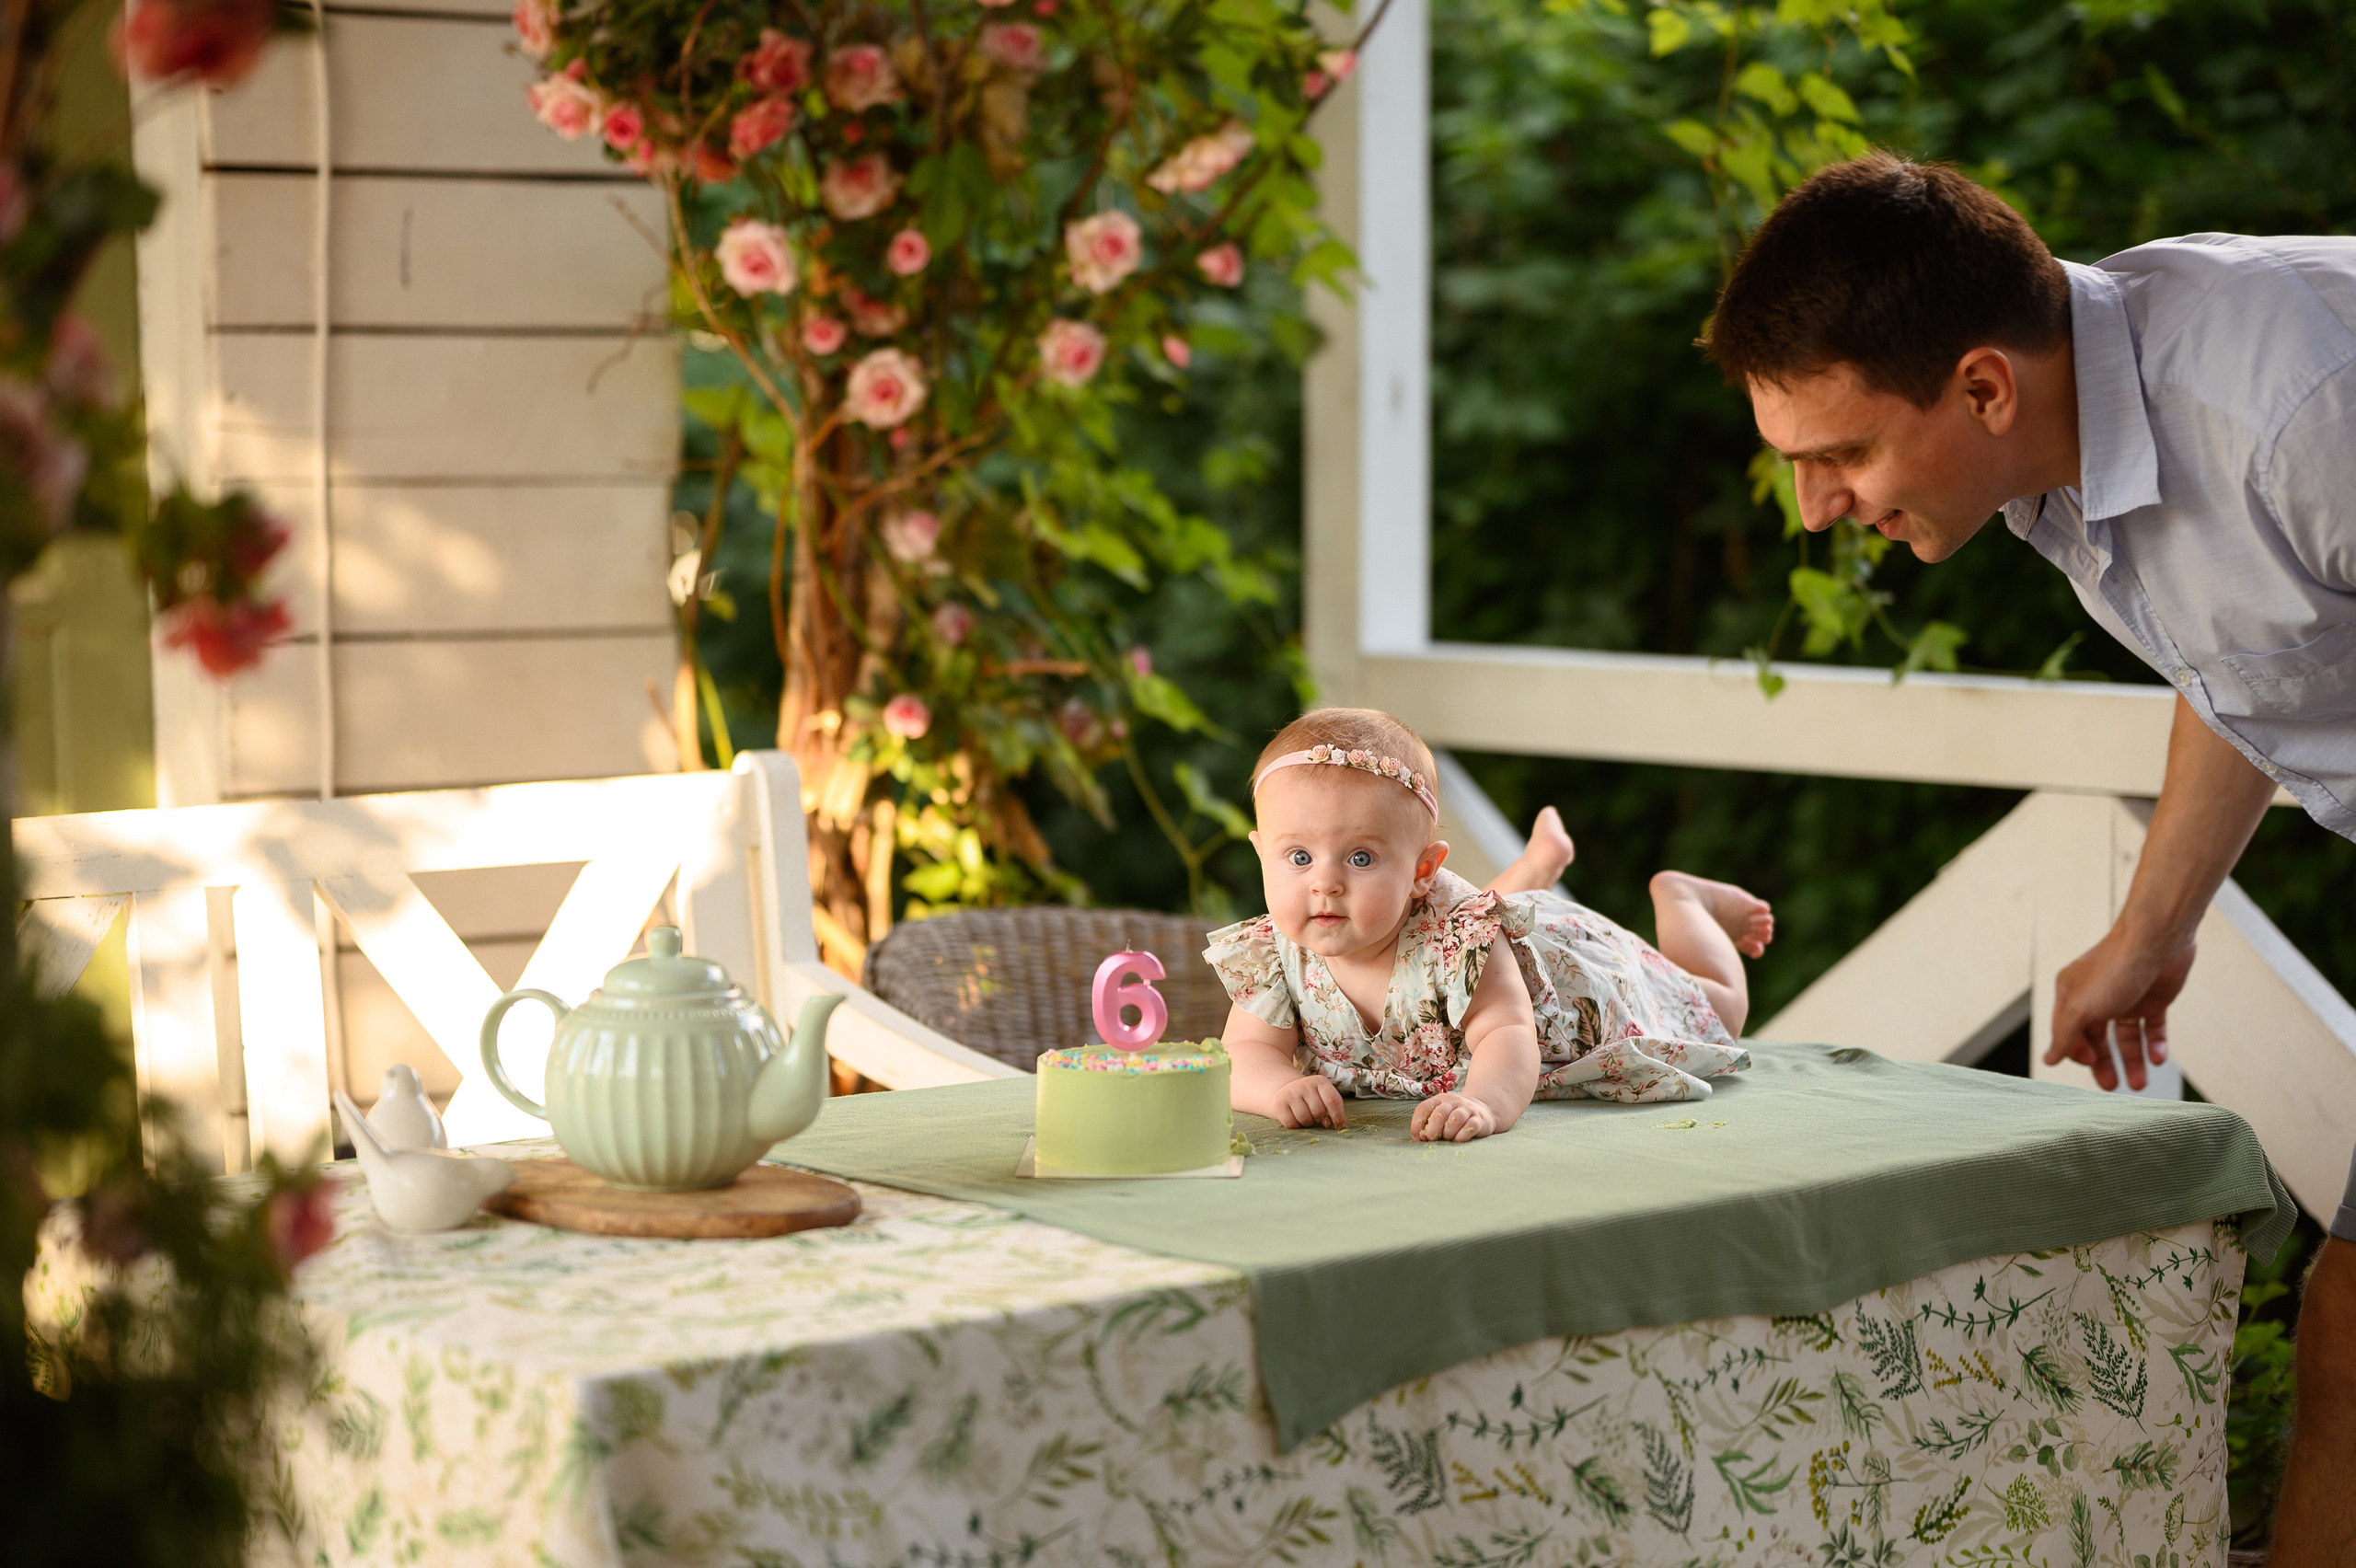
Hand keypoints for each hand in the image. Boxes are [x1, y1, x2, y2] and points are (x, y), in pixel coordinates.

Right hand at [1272, 1075, 1346, 1129]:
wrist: (1285, 1089)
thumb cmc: (1310, 1098)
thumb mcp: (1323, 1096)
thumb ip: (1332, 1108)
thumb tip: (1329, 1124)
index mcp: (1320, 1081)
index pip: (1332, 1100)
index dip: (1338, 1116)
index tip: (1339, 1126)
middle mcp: (1304, 1084)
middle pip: (1318, 1112)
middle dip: (1319, 1119)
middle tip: (1314, 1116)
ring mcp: (1290, 1093)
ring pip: (1305, 1119)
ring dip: (1307, 1123)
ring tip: (1305, 1116)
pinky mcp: (1279, 1104)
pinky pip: (1291, 1124)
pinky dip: (1295, 1126)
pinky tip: (1295, 1118)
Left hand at [1411, 1092, 1498, 1142]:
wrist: (1482, 1110)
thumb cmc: (1454, 1118)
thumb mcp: (1440, 1116)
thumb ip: (1429, 1124)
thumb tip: (1419, 1138)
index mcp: (1439, 1100)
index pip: (1423, 1108)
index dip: (1417, 1124)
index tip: (1419, 1137)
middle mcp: (1453, 1102)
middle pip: (1439, 1113)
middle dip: (1433, 1129)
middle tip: (1432, 1139)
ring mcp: (1467, 1109)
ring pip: (1455, 1119)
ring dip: (1448, 1133)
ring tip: (1448, 1138)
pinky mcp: (1479, 1120)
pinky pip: (1470, 1126)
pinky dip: (1462, 1136)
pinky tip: (1458, 1139)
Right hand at [2046, 925, 2196, 1090]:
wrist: (2158, 941)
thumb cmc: (2114, 968)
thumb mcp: (2081, 1008)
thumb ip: (2064, 1036)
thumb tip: (2048, 1059)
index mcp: (2072, 995)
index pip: (2068, 1032)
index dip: (2079, 1052)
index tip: (2093, 1062)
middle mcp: (2097, 997)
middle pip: (2097, 1039)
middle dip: (2105, 1064)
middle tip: (2113, 1087)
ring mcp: (2126, 999)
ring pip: (2126, 1038)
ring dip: (2132, 1061)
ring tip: (2140, 1084)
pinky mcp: (2153, 999)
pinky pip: (2152, 1028)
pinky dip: (2154, 1044)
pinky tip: (2157, 1058)